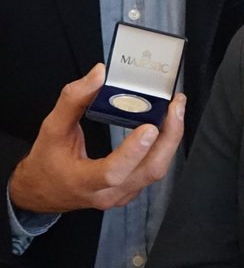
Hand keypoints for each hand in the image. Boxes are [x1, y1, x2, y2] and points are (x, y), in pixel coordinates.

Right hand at [8, 64, 184, 213]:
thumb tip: (99, 73)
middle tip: (176, 106)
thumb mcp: (52, 129)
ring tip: (176, 110)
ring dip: (170, 139)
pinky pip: (154, 169)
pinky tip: (167, 125)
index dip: (132, 151)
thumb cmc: (46, 162)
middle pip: (150, 170)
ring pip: (156, 170)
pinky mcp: (132, 189)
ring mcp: (123, 194)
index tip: (149, 127)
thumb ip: (73, 100)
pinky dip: (164, 146)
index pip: (113, 172)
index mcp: (84, 182)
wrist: (43, 192)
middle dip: (169, 137)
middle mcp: (109, 193)